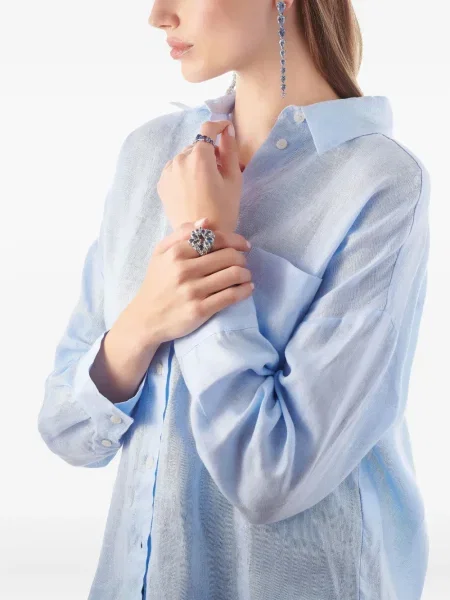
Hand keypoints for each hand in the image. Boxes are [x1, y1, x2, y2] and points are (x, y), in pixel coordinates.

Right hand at [129, 219, 252, 344]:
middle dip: (241, 258)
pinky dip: (245, 290)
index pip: (215, 239)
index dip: (235, 240)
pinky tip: (247, 288)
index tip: (244, 245)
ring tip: (245, 275)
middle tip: (242, 262)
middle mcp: (184, 270)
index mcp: (176, 253)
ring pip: (233, 275)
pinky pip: (231, 296)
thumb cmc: (156, 283)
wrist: (146, 318)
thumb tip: (207, 222)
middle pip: (228, 256)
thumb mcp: (160, 254)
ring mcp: (192, 291)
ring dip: (246, 274)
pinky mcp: (199, 310)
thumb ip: (181, 234)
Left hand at [157, 119, 241, 232]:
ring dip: (195, 162)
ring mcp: (168, 171)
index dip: (219, 126)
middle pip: (197, 145)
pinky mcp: (162, 183)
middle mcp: (180, 159)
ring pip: (185, 157)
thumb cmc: (223, 210)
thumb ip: (230, 150)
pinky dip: (184, 172)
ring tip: (205, 183)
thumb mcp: (233, 179)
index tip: (226, 130)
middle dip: (208, 151)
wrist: (201, 237)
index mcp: (200, 156)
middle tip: (219, 170)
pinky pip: (175, 169)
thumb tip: (227, 131)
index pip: (208, 129)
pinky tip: (193, 190)